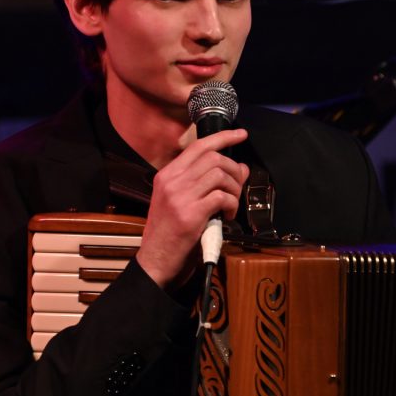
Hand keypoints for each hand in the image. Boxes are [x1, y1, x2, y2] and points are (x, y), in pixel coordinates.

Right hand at [136, 128, 248, 289]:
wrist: (155, 261)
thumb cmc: (169, 233)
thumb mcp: (180, 202)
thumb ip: (205, 183)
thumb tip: (239, 168)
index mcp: (166, 175)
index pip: (198, 146)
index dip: (223, 137)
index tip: (240, 134)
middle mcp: (171, 181)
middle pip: (213, 157)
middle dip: (234, 169)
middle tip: (238, 186)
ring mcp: (180, 197)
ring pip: (220, 175)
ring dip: (234, 189)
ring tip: (231, 205)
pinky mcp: (190, 214)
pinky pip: (221, 197)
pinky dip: (231, 205)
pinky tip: (227, 217)